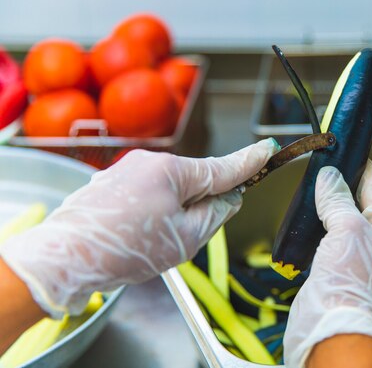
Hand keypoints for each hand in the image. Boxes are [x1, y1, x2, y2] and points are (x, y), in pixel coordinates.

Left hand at [0, 138, 278, 317]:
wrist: (67, 257)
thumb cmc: (126, 248)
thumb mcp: (186, 238)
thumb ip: (216, 214)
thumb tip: (229, 198)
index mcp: (172, 170)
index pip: (223, 167)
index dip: (250, 162)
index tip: (268, 148)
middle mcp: (148, 161)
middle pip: (194, 180)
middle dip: (199, 203)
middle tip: (188, 234)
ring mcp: (125, 170)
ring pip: (168, 188)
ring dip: (171, 210)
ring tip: (150, 241)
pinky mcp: (109, 183)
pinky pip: (144, 193)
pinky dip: (149, 211)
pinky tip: (134, 235)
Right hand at [284, 161, 371, 367]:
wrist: (332, 328)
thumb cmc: (352, 286)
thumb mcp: (348, 230)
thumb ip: (339, 200)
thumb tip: (330, 177)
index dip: (365, 172)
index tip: (354, 154)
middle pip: (361, 208)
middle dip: (344, 189)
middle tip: (328, 168)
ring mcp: (357, 261)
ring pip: (343, 225)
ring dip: (328, 209)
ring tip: (315, 188)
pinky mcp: (336, 273)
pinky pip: (328, 243)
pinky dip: (317, 230)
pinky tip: (307, 219)